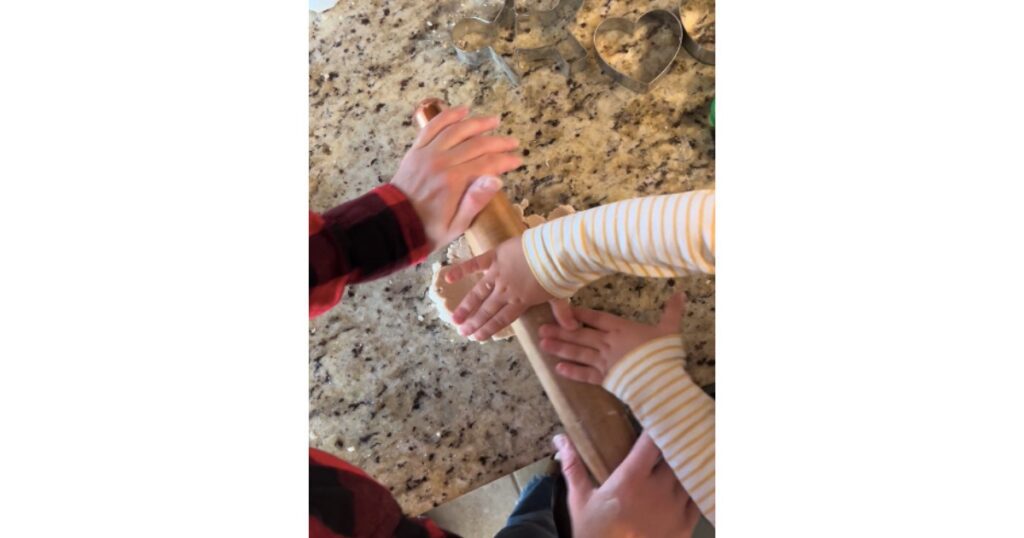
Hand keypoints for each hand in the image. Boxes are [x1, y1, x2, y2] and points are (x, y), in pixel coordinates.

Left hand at [390, 104, 522, 250]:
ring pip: (457, 130)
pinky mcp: (416, 150)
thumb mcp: (456, 226)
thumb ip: (475, 202)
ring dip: (477, 123)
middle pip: (476, 144)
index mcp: (453, 182)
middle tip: (513, 142)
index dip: (505, 160)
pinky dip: (448, 115)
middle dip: (498, 142)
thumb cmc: (428, 229)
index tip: (517, 160)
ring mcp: (427, 153)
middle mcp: (441, 162)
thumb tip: (496, 180)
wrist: (394, 225)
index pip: (487, 163)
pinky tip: (463, 110)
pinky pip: (433, 126)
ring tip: (494, 121)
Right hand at [445, 236, 576, 339]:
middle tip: (462, 331)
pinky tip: (447, 277)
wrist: (554, 250)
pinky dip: (461, 270)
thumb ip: (562, 312)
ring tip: (454, 317)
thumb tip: (573, 328)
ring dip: (466, 306)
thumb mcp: (560, 295)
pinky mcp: (494, 257)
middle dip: (474, 322)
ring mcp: (498, 274)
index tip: (477, 337)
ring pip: (478, 293)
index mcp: (520, 302)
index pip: (501, 319)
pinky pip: (475, 264)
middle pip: (487, 310)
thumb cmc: (559, 272)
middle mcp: (506, 291)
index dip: (488, 329)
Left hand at [540, 293, 685, 384]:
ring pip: (578, 353)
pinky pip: (585, 375)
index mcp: (621, 329)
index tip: (566, 309)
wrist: (661, 382)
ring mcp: (604, 362)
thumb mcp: (670, 330)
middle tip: (540, 328)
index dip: (581, 313)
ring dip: (560, 348)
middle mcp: (608, 343)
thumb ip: (672, 312)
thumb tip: (681, 293)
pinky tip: (557, 368)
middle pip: (580, 335)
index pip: (597, 318)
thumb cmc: (664, 354)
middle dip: (560, 331)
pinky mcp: (605, 379)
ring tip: (542, 344)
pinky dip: (571, 372)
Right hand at [555, 432, 700, 537]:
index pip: (652, 442)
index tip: (655, 419)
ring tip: (679, 458)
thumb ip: (574, 466)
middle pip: (674, 455)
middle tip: (666, 437)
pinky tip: (688, 483)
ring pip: (687, 474)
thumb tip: (560, 440)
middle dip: (670, 446)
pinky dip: (693, 488)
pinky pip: (697, 498)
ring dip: (682, 466)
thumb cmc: (594, 534)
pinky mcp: (685, 526)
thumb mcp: (580, 500)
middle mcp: (658, 490)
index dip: (655, 429)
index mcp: (631, 479)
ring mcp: (674, 509)